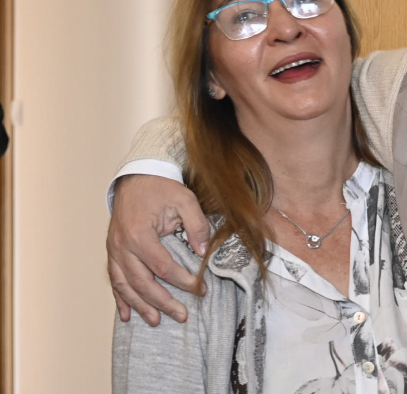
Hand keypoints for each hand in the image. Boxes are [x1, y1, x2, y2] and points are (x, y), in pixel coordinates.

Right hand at [106, 175, 210, 325]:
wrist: (137, 177)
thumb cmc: (161, 188)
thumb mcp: (185, 199)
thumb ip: (197, 224)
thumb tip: (203, 252)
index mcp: (140, 234)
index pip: (163, 267)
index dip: (183, 281)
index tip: (201, 289)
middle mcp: (122, 246)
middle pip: (142, 282)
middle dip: (163, 302)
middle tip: (182, 315)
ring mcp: (114, 250)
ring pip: (125, 285)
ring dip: (140, 305)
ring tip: (156, 321)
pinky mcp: (112, 251)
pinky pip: (114, 279)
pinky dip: (120, 299)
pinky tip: (127, 315)